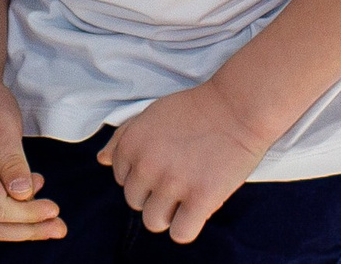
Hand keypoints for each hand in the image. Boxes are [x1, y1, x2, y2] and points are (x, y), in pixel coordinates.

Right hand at [0, 75, 64, 241]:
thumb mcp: (4, 126)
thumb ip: (13, 162)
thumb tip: (24, 194)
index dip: (28, 215)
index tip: (56, 209)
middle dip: (29, 231)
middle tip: (61, 228)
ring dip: (23, 226)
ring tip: (54, 219)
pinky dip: (14, 212)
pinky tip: (35, 193)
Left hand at [99, 83, 270, 243]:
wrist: (238, 107)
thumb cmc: (196, 108)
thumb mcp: (151, 113)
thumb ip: (123, 137)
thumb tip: (102, 160)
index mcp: (132, 144)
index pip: (121, 179)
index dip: (143, 174)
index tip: (165, 162)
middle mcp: (147, 166)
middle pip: (135, 202)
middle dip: (154, 193)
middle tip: (179, 176)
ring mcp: (173, 184)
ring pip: (153, 222)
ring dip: (168, 213)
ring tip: (187, 195)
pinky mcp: (200, 199)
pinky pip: (180, 234)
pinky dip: (187, 227)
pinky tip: (198, 209)